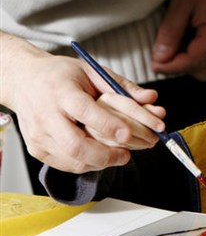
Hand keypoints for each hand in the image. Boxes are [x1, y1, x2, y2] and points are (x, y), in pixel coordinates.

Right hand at [0, 32, 163, 172]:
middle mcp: (46, 114)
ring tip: (118, 156)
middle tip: (127, 155)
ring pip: (72, 159)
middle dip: (106, 155)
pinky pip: (66, 165)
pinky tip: (100, 157)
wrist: (24, 81)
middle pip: (75, 144)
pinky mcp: (37, 148)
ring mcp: (39, 134)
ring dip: (101, 162)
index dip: (107, 125)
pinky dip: (87, 164)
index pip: (84, 110)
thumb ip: (122, 86)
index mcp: (60, 90)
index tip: (128, 134)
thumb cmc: (62, 75)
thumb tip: (151, 98)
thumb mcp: (92, 71)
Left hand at [151, 0, 205, 79]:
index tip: (155, 66)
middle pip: (202, 71)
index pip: (193, 62)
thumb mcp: (180, 5)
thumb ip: (170, 34)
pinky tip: (193, 42)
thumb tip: (161, 59)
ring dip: (191, 63)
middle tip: (166, 52)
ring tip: (181, 43)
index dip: (171, 67)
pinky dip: (201, 58)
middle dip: (182, 66)